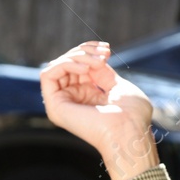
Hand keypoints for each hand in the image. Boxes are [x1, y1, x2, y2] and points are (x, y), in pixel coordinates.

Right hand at [39, 40, 158, 179]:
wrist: (129, 130)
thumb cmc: (131, 115)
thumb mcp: (117, 85)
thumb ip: (102, 72)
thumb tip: (92, 58)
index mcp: (88, 97)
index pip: (77, 65)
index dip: (89, 50)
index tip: (107, 49)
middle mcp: (73, 100)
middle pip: (67, 63)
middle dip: (85, 51)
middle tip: (104, 54)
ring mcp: (62, 104)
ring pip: (57, 66)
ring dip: (77, 56)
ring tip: (97, 62)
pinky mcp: (54, 106)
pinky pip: (48, 74)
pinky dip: (65, 64)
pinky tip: (85, 67)